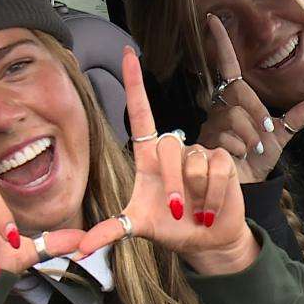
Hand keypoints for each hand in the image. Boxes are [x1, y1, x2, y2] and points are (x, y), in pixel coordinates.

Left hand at [80, 47, 259, 275]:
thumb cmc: (171, 228)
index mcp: (149, 157)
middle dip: (174, 186)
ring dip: (195, 195)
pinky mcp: (222, 160)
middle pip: (169, 148)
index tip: (127, 54)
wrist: (207, 241)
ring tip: (196, 212)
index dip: (135, 84)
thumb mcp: (138, 228)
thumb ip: (110, 231)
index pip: (141, 113)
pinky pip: (215, 169)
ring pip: (193, 163)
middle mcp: (174, 150)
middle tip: (179, 212)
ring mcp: (199, 153)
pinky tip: (211, 208)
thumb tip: (81, 249)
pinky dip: (212, 195)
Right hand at [197, 15, 303, 182]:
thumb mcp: (281, 134)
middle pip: (239, 93)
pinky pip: (230, 136)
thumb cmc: (256, 159)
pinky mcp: (205, 140)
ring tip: (249, 150)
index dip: (222, 43)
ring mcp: (209, 123)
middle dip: (257, 116)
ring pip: (235, 117)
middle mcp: (218, 106)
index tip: (213, 19)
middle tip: (262, 135)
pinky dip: (241, 150)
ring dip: (251, 138)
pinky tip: (236, 157)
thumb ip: (299, 116)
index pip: (227, 65)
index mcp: (235, 99)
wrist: (245, 185)